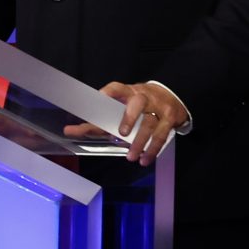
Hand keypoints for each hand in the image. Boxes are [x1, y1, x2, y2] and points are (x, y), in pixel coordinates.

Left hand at [65, 80, 187, 163]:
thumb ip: (105, 116)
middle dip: (129, 118)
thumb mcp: (125, 104)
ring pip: (150, 123)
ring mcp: (158, 108)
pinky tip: (145, 160)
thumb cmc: (141, 104)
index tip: (99, 99)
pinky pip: (161, 135)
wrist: (172, 97)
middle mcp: (143, 97)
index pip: (116, 88)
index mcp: (129, 92)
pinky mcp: (169, 119)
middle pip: (137, 104)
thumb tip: (77, 129)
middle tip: (121, 134)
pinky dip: (152, 150)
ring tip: (131, 157)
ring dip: (140, 142)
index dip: (108, 92)